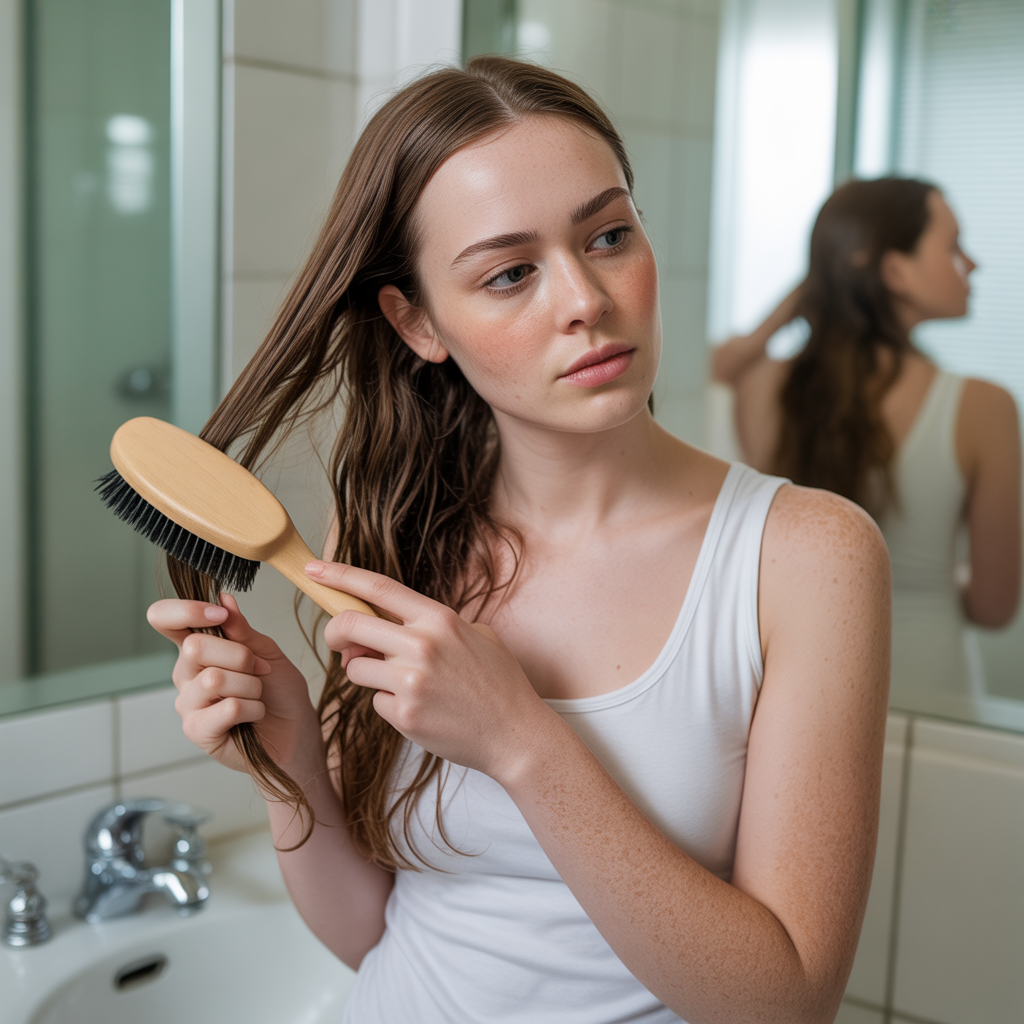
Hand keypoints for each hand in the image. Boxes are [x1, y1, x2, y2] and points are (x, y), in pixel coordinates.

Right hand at [147, 594, 322, 775]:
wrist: (296, 732)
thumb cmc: (279, 692)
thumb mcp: (266, 652)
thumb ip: (241, 629)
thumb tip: (224, 598)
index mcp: (198, 648)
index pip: (164, 619)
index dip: (185, 610)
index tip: (220, 613)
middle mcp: (185, 674)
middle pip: (195, 647)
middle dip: (240, 656)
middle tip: (258, 670)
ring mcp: (188, 704)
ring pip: (214, 679)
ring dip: (251, 686)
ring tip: (257, 696)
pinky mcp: (197, 731)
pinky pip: (227, 708)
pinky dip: (253, 708)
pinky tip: (254, 715)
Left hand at [306, 560, 560, 784]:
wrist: (516, 734)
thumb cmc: (498, 683)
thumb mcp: (476, 635)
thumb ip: (431, 626)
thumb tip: (384, 628)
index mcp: (439, 619)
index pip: (378, 588)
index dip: (340, 575)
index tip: (315, 571)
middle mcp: (422, 645)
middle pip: (350, 625)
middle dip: (335, 633)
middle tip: (341, 644)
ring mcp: (411, 681)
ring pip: (356, 667)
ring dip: (368, 674)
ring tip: (404, 684)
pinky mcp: (404, 715)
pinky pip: (375, 701)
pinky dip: (389, 704)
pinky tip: (421, 709)